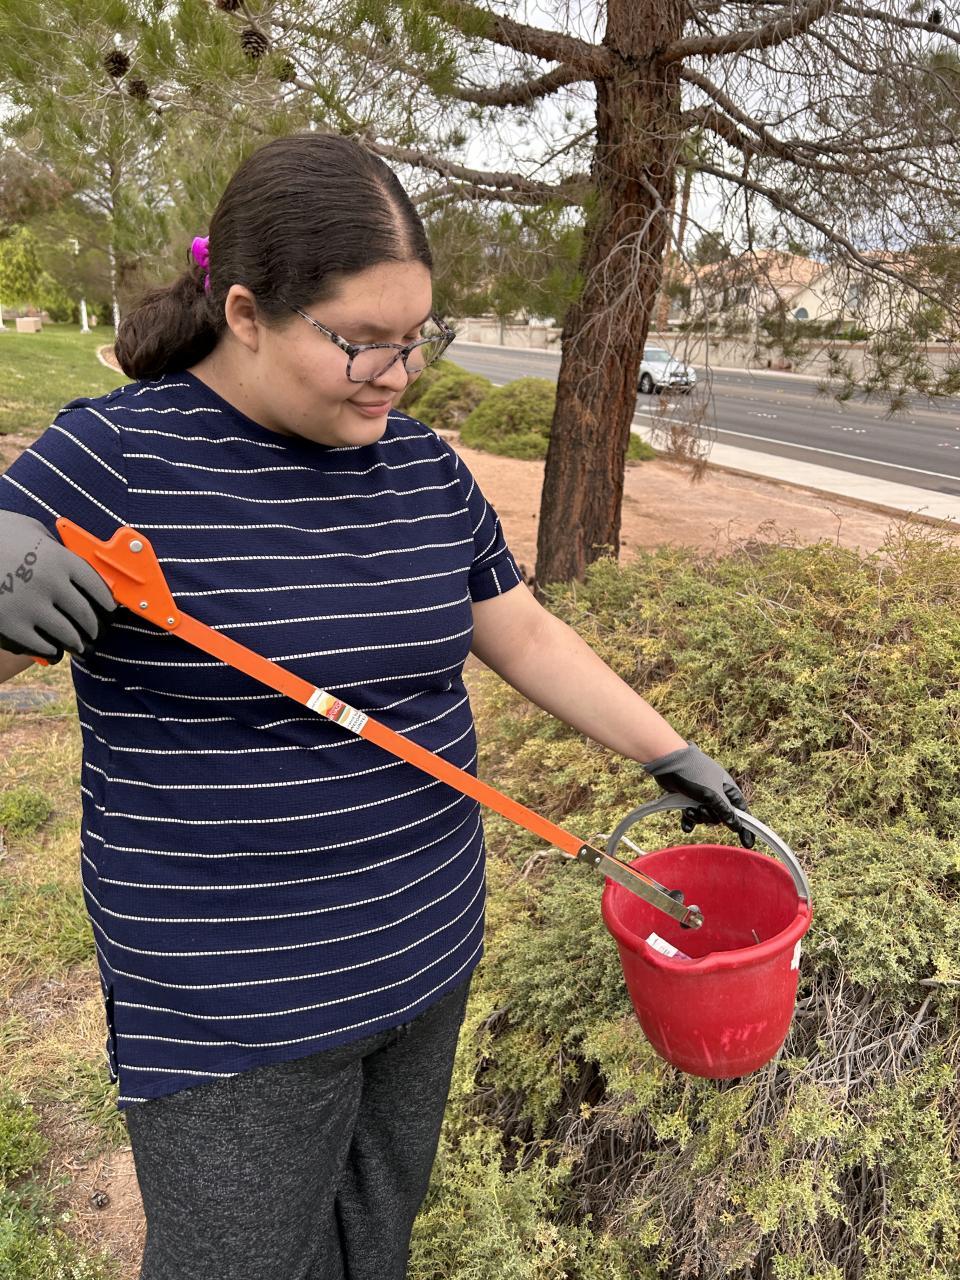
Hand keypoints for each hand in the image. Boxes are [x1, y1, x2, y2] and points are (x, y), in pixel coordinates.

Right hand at [0, 511, 116, 662]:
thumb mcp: (30, 530)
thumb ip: (55, 546)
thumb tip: (73, 562)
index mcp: (60, 558)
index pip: (97, 587)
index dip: (106, 602)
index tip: (110, 610)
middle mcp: (51, 583)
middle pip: (85, 614)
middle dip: (94, 628)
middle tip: (95, 633)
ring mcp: (31, 606)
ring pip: (67, 634)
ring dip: (77, 643)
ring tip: (79, 646)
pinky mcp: (11, 625)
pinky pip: (41, 645)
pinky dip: (50, 650)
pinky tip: (52, 650)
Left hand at [642, 741, 754, 848]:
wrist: (668, 762)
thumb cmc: (694, 774)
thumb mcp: (712, 795)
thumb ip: (725, 811)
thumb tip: (736, 826)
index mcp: (727, 789)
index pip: (741, 811)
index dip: (745, 826)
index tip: (748, 843)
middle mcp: (717, 792)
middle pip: (721, 816)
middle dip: (710, 817)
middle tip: (702, 809)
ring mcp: (701, 795)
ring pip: (705, 816)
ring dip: (697, 817)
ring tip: (688, 810)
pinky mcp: (687, 797)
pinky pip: (692, 815)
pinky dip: (689, 820)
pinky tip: (685, 824)